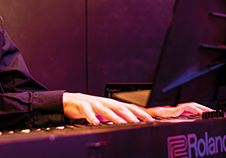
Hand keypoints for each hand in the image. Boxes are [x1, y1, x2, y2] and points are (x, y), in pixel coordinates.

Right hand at [63, 93, 211, 125]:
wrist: (70, 100)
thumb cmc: (91, 108)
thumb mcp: (107, 113)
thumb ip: (120, 118)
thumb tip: (135, 124)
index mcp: (114, 105)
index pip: (133, 107)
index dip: (144, 112)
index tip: (155, 118)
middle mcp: (106, 103)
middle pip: (122, 107)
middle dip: (134, 114)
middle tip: (145, 121)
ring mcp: (95, 104)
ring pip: (107, 109)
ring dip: (116, 116)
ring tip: (124, 122)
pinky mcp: (82, 106)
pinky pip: (87, 112)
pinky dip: (92, 118)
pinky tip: (96, 123)